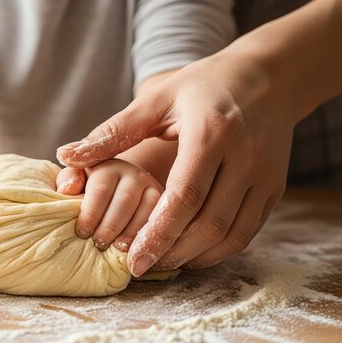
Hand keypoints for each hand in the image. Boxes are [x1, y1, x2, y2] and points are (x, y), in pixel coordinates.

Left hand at [56, 160, 162, 252]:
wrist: (121, 191)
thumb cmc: (92, 191)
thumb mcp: (78, 181)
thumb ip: (69, 180)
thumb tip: (67, 189)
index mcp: (109, 167)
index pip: (100, 189)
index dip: (90, 213)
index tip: (81, 233)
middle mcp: (135, 175)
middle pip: (125, 201)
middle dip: (111, 227)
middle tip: (99, 246)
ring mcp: (155, 190)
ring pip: (151, 211)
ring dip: (135, 235)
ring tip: (121, 254)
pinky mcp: (169, 208)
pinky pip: (168, 222)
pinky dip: (157, 240)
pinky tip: (144, 255)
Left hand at [57, 51, 294, 275]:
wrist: (267, 77)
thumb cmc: (202, 86)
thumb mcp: (157, 100)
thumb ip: (112, 132)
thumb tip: (66, 156)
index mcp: (211, 134)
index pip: (184, 197)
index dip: (157, 234)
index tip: (132, 260)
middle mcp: (245, 157)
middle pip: (209, 223)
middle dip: (173, 252)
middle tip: (141, 265)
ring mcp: (265, 175)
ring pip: (232, 234)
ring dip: (195, 256)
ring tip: (162, 262)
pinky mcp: (275, 187)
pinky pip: (248, 231)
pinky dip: (219, 249)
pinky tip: (191, 252)